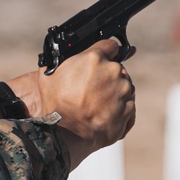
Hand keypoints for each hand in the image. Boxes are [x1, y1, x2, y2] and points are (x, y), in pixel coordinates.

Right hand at [6, 39, 135, 167]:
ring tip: (95, 105)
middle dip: (106, 76)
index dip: (105, 52)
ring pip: (122, 86)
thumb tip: (67, 55)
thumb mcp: (50, 72)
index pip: (110, 46)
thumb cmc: (55, 104)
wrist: (66, 134)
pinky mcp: (129, 109)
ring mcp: (123, 91)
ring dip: (113, 93)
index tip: (102, 58)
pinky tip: (103, 114)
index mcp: (94, 58)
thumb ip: (66, 59)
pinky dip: (118, 108)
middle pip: (116, 68)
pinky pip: (127, 104)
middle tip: (90, 89)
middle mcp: (113, 72)